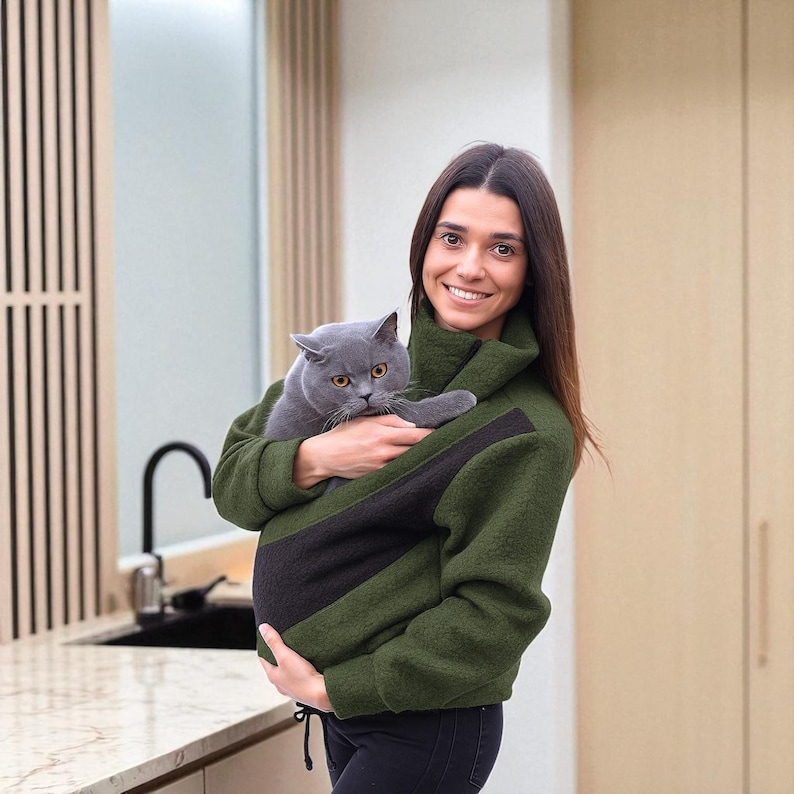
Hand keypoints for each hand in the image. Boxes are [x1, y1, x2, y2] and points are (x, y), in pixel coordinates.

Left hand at [259, 624, 331, 711]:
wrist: (322, 694)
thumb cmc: (302, 679)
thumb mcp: (285, 656)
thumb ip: (274, 642)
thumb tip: (262, 629)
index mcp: (273, 676)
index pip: (263, 659)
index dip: (264, 648)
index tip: (267, 639)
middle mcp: (281, 684)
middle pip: (276, 666)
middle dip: (278, 656)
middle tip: (283, 644)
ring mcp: (292, 688)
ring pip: (288, 673)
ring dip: (290, 664)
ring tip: (296, 654)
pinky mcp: (304, 689)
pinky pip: (299, 677)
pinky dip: (301, 670)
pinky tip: (307, 666)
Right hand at [293, 414, 432, 487]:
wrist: (325, 456)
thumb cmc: (344, 434)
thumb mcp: (366, 420)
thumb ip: (390, 421)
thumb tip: (411, 425)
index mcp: (383, 434)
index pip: (415, 435)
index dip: (431, 434)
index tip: (440, 432)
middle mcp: (384, 451)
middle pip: (415, 450)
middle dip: (427, 446)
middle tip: (440, 442)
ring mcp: (381, 466)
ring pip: (408, 461)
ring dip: (417, 457)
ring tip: (427, 452)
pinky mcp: (377, 476)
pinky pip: (396, 470)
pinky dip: (404, 466)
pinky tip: (410, 463)